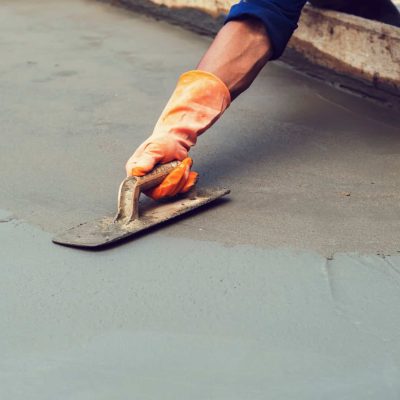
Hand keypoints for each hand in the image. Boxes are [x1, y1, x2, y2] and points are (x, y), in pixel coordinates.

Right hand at [125, 70, 230, 198]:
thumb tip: (136, 172)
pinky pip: (179, 190)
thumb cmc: (166, 137)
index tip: (174, 172)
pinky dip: (188, 183)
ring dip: (183, 179)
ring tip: (187, 164)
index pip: (143, 189)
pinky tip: (191, 173)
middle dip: (176, 179)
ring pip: (172, 192)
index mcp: (136, 169)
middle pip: (161, 193)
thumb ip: (147, 159)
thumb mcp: (158, 146)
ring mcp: (157, 180)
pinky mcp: (168, 181)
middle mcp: (144, 178)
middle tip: (184, 164)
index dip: (161, 185)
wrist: (178, 132)